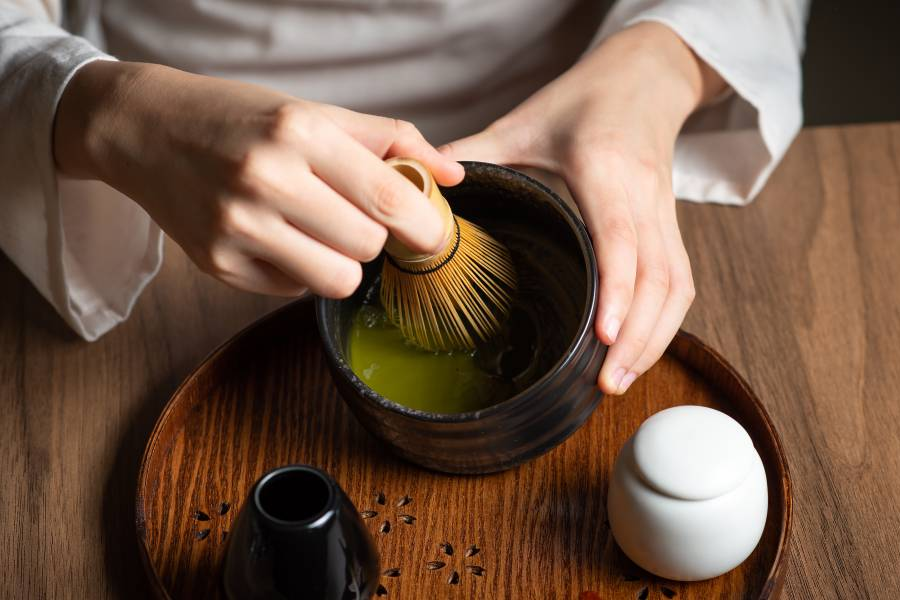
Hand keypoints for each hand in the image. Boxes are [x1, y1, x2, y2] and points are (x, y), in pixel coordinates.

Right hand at [53, 61, 463, 297]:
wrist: (146, 131)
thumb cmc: (239, 120)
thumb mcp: (314, 113)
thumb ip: (390, 140)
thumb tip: (452, 175)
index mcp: (298, 134)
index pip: (385, 196)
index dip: (422, 225)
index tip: (432, 234)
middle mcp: (265, 181)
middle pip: (367, 246)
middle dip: (374, 237)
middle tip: (354, 217)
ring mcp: (237, 228)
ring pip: (337, 280)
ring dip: (342, 262)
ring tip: (320, 233)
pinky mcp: (218, 266)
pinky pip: (295, 290)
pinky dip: (299, 271)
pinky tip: (277, 238)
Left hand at [441, 23, 724, 393]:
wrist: (646, 76)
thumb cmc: (584, 98)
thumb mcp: (522, 120)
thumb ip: (473, 153)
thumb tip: (424, 192)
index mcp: (604, 167)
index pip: (619, 236)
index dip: (616, 289)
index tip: (603, 337)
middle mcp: (643, 195)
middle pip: (659, 277)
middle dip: (639, 337)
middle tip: (606, 384)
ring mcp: (664, 212)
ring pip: (678, 286)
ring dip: (656, 339)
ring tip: (620, 381)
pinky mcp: (671, 226)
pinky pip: (680, 282)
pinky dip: (664, 323)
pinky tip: (638, 351)